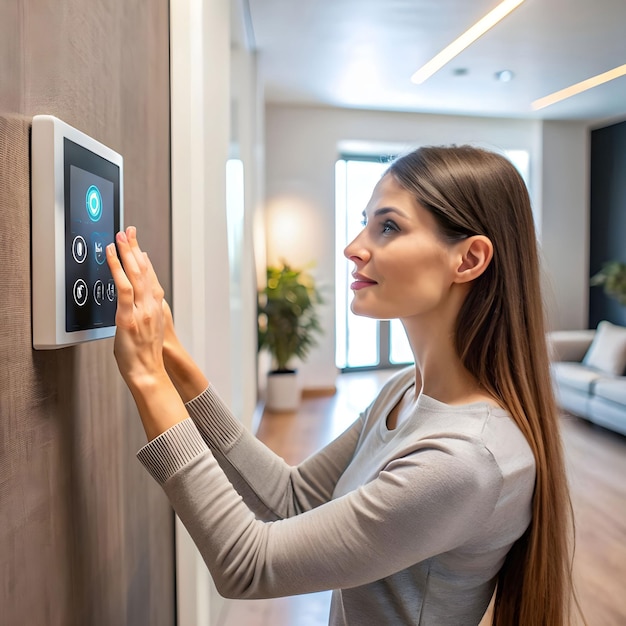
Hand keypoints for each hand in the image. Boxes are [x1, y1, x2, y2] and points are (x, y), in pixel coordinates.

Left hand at [106, 227, 167, 389]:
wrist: (149, 373)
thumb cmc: (146, 357)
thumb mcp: (148, 331)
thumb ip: (144, 315)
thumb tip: (134, 304)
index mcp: (156, 309)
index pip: (151, 277)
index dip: (144, 260)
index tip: (138, 246)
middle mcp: (152, 306)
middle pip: (144, 270)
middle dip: (135, 248)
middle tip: (129, 231)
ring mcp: (141, 310)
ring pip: (136, 274)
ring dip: (127, 252)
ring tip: (121, 235)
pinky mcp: (128, 316)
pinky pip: (123, 287)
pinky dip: (117, 268)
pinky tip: (111, 255)